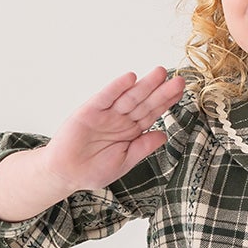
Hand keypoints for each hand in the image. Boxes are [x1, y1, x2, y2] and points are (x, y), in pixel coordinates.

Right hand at [42, 66, 184, 194]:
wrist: (66, 174)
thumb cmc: (93, 170)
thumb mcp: (125, 162)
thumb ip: (143, 147)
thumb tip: (164, 135)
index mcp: (131, 131)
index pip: (152, 113)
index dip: (166, 102)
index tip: (181, 91)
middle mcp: (121, 120)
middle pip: (145, 102)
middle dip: (161, 91)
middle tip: (179, 80)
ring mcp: (106, 114)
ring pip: (129, 97)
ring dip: (144, 85)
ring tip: (160, 73)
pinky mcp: (90, 111)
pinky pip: (106, 97)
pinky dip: (117, 87)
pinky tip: (130, 78)